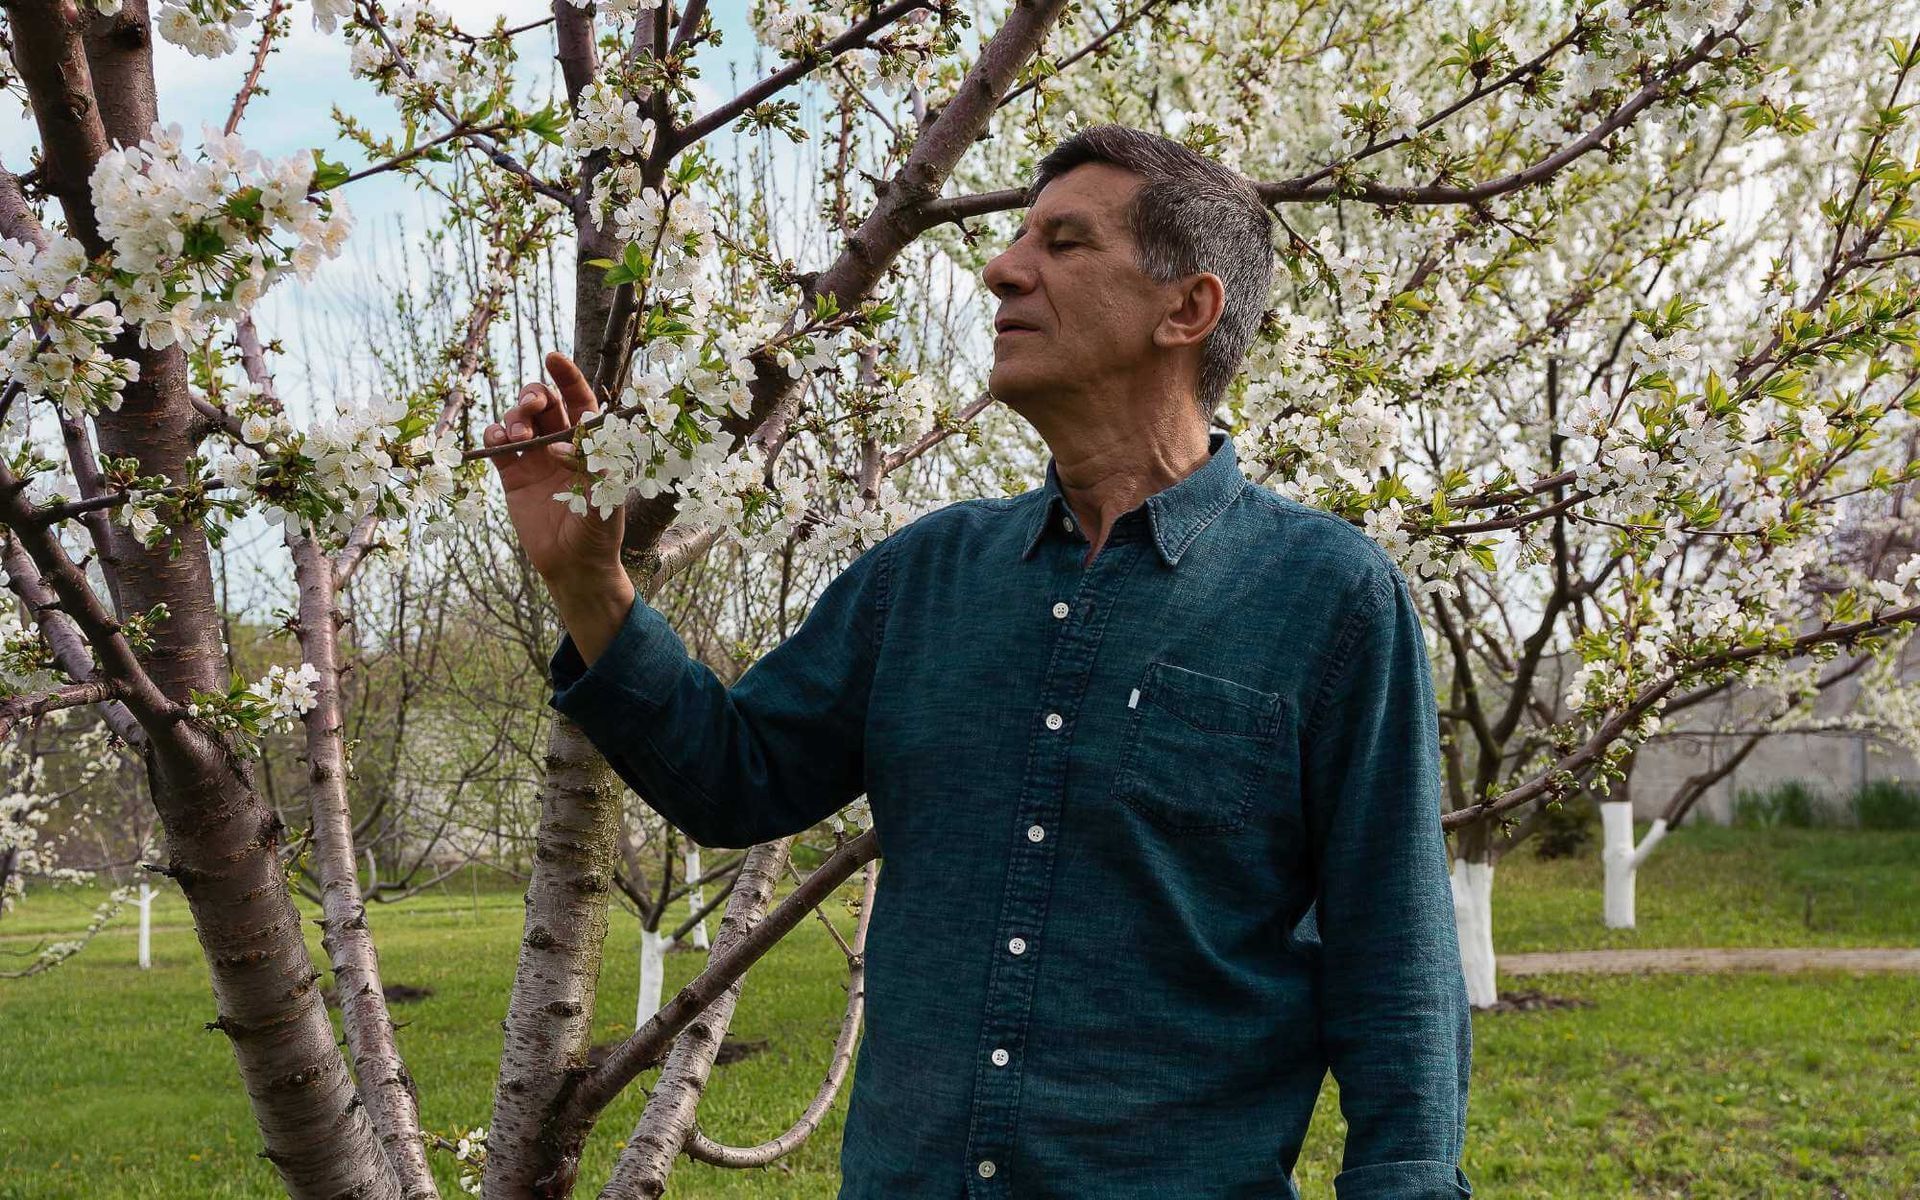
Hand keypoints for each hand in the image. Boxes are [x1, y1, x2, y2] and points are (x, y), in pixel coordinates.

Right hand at [486, 351, 625, 594]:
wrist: (573, 566)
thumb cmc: (599, 532)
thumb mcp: (605, 499)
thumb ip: (591, 468)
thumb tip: (565, 441)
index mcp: (589, 444)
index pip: (579, 401)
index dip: (567, 376)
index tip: (554, 357)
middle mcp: (561, 446)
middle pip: (544, 404)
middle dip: (534, 395)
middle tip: (533, 406)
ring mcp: (535, 459)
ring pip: (519, 420)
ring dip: (515, 417)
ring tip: (517, 438)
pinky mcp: (513, 475)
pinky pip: (497, 445)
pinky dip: (493, 434)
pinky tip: (498, 441)